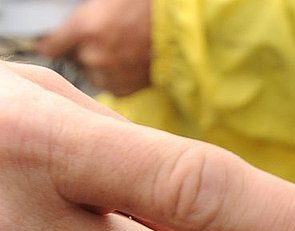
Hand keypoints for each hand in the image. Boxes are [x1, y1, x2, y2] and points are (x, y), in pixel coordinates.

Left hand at [37, 0, 151, 95]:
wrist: (175, 28)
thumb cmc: (141, 8)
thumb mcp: (103, 4)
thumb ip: (79, 22)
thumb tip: (62, 35)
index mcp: (86, 28)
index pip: (50, 47)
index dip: (50, 44)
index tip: (51, 45)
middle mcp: (97, 55)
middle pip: (73, 61)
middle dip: (81, 52)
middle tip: (99, 41)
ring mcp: (113, 75)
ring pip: (91, 76)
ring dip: (97, 68)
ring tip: (114, 54)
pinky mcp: (127, 88)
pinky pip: (110, 87)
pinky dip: (113, 78)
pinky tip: (124, 64)